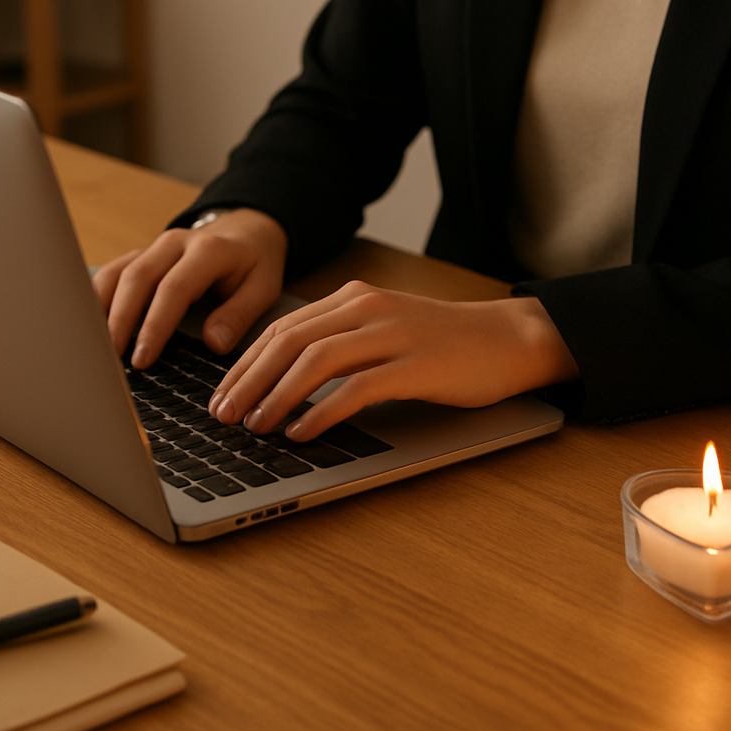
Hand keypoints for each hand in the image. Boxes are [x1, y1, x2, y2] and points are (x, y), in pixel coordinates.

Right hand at [92, 208, 286, 368]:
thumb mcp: (263, 287)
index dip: (154, 325)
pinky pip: (111, 273)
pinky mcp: (140, 255)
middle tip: (110, 359)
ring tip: (92, 347)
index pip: (173, 289)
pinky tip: (87, 325)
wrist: (245, 230)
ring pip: (117, 273)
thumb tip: (214, 343)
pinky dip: (95, 298)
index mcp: (208, 250)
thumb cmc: (253, 264)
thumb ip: (239, 314)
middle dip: (120, 321)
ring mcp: (153, 247)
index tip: (143, 359)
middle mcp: (175, 243)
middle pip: (136, 279)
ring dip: (100, 310)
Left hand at [207, 281, 578, 439]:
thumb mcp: (383, 329)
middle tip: (223, 415)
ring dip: (276, 396)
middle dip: (247, 381)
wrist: (509, 338)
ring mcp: (392, 334)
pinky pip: (356, 388)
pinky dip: (322, 412)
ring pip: (315, 361)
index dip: (244, 363)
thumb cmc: (444, 343)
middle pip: (287, 341)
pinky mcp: (415, 365)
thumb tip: (282, 381)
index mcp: (353, 298)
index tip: (221, 394)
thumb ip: (340, 342)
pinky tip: (302, 432)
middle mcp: (366, 308)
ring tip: (254, 426)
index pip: (281, 327)